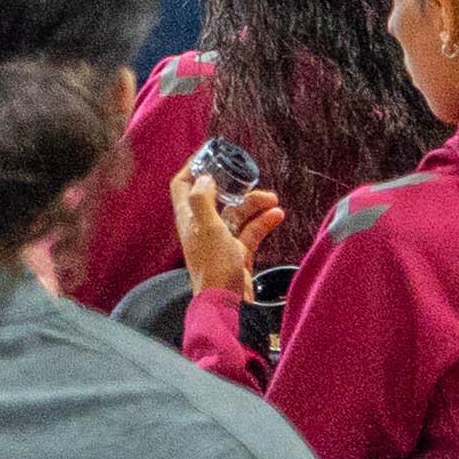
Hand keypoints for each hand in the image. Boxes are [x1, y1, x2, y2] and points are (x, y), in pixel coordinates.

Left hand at [171, 166, 285, 302]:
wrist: (228, 304)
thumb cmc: (213, 267)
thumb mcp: (207, 227)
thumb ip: (203, 200)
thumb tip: (204, 177)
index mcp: (188, 218)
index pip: (182, 185)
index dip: (192, 167)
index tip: (208, 154)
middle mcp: (202, 226)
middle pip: (215, 196)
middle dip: (234, 186)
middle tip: (247, 176)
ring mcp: (220, 240)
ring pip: (237, 213)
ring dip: (254, 204)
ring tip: (272, 199)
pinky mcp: (237, 253)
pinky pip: (250, 231)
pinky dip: (263, 222)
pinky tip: (276, 215)